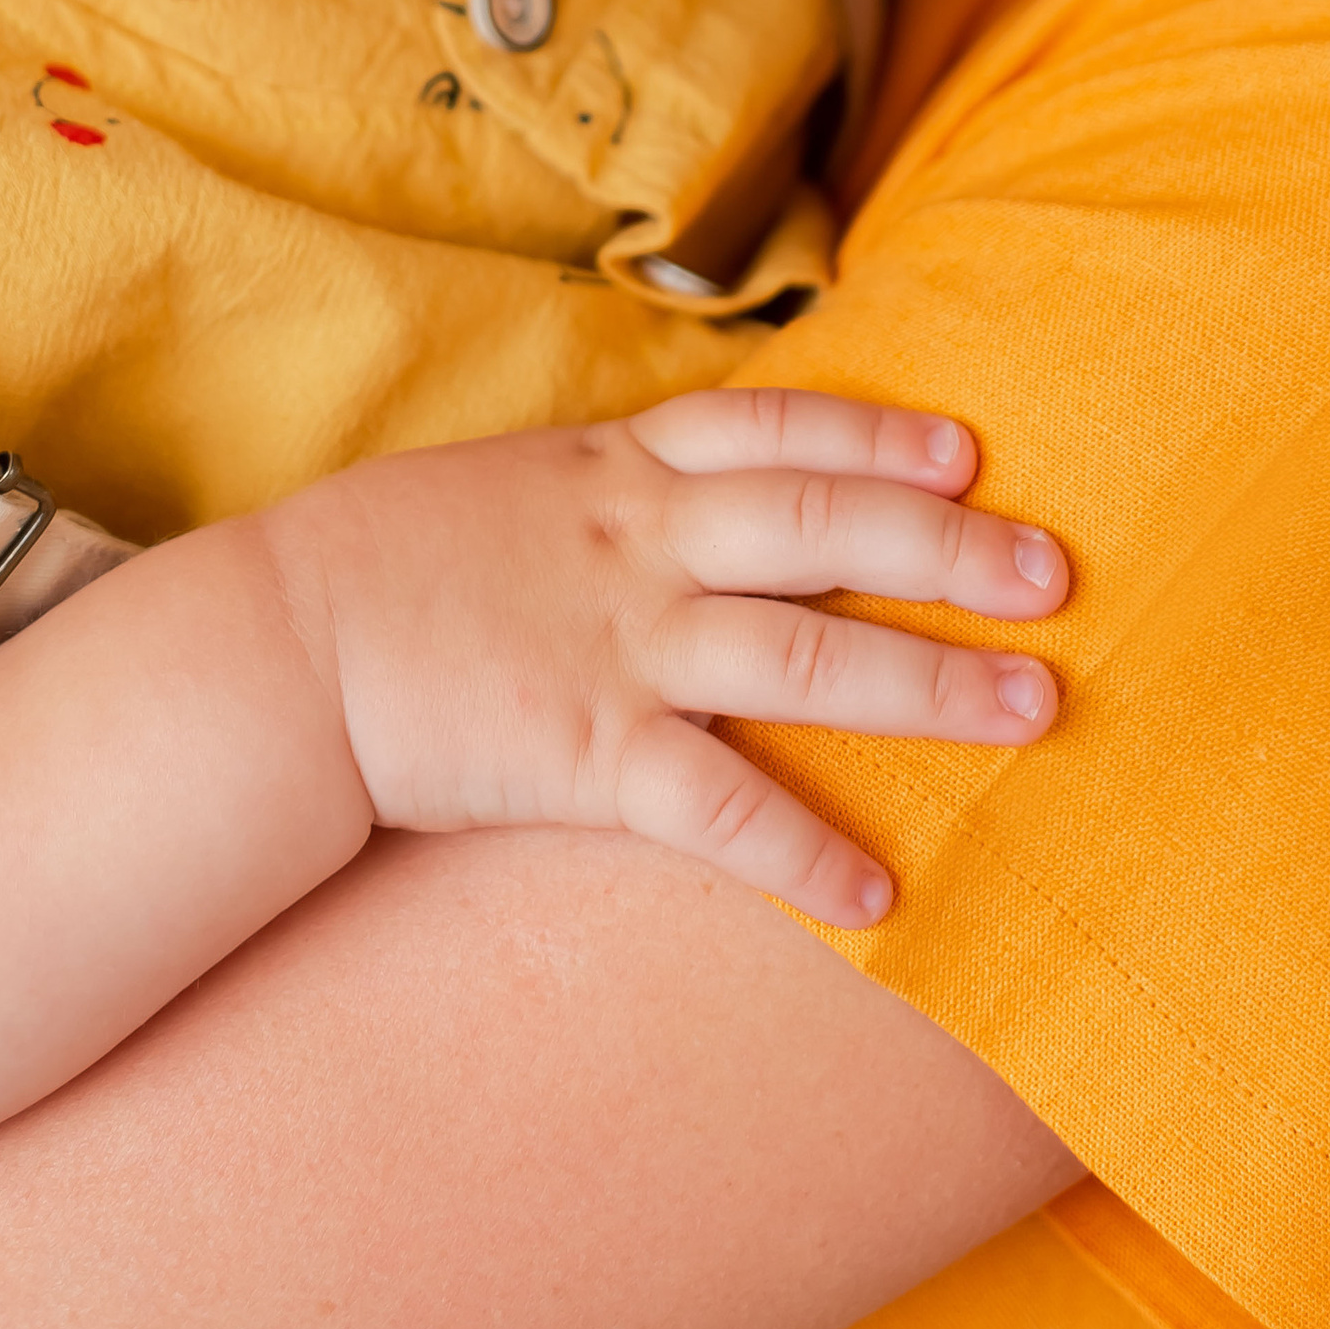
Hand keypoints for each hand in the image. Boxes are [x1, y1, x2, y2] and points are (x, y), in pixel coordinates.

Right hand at [262, 389, 1066, 928]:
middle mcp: (635, 546)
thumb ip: (609, 494)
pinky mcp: (581, 753)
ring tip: (1037, 708)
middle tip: (1058, 574)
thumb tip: (695, 491)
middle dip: (948, 551)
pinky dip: (799, 852)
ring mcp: (615, 647)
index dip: (877, 439)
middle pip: (823, 531)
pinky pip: (713, 807)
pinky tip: (876, 897)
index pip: (773, 431)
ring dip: (930, 684)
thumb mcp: (507, 490)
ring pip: (803, 656)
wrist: (271, 648)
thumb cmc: (385, 569)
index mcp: (615, 474)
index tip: (969, 454)